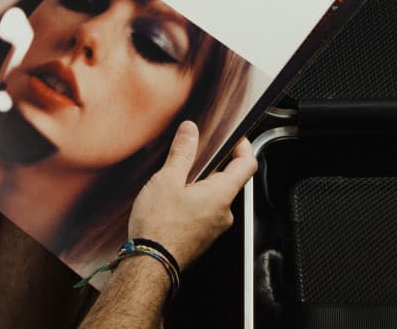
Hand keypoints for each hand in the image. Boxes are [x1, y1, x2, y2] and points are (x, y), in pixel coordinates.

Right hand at [126, 121, 258, 269]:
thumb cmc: (158, 227)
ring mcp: (215, 228)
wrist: (149, 265)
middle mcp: (224, 213)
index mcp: (221, 195)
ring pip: (215, 197)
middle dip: (213, 164)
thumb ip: (182, 153)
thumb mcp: (166, 180)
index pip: (247, 164)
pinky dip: (195, 201)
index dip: (242, 146)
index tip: (232, 138)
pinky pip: (205, 212)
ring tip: (177, 179)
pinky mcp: (203, 237)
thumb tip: (190, 130)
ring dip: (201, 184)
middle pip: (229, 179)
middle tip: (194, 154)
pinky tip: (173, 201)